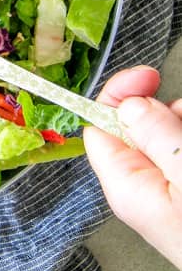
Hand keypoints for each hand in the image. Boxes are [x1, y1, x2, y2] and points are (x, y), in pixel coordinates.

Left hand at [85, 66, 181, 269]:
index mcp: (127, 185)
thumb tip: (130, 105)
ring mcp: (169, 193)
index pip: (100, 127)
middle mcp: (143, 189)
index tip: (149, 77)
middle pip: (140, 128)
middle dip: (169, 113)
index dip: (119, 96)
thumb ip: (158, 138)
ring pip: (170, 138)